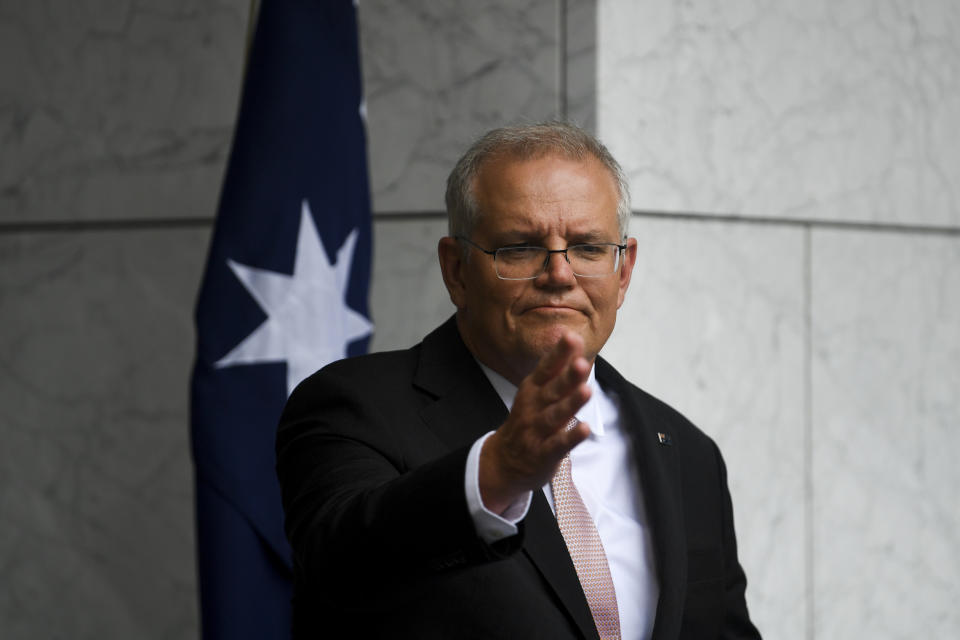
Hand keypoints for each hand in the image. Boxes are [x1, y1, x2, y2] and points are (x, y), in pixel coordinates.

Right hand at [478, 331, 591, 513]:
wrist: (504, 462)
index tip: (572, 336)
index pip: (546, 368)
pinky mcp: (543, 454)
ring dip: (571, 403)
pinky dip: (571, 437)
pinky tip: (584, 429)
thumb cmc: (528, 421)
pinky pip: (558, 445)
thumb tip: (574, 339)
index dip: (559, 353)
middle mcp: (533, 407)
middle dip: (568, 377)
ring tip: (586, 391)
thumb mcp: (538, 393)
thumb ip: (558, 370)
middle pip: (552, 390)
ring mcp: (536, 431)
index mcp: (532, 389)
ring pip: (555, 415)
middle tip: (582, 363)